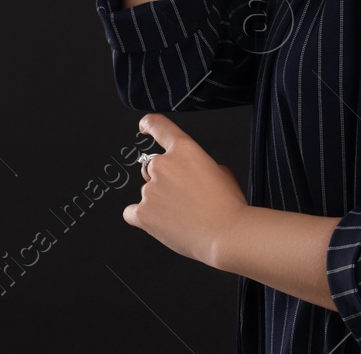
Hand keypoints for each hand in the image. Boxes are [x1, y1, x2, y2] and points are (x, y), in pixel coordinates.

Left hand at [123, 112, 248, 267]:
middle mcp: (163, 165)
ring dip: (159, 201)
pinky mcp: (143, 213)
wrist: (227, 235)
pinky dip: (143, 218)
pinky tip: (159, 224)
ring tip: (182, 216)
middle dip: (164, 180)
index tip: (143, 127)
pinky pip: (131, 213)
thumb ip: (199, 165)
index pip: (159, 126)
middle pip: (152, 167)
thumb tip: (190, 174)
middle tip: (183, 198)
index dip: (149, 125)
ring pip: (147, 192)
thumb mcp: (221, 172)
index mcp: (184, 149)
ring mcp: (150, 189)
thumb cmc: (229, 207)